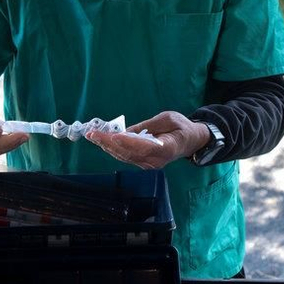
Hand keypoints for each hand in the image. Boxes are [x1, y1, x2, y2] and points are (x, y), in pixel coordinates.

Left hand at [86, 110, 209, 169]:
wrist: (190, 141)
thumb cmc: (181, 127)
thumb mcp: (168, 118)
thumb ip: (148, 126)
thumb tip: (126, 131)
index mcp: (167, 148)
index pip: (144, 147)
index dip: (127, 142)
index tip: (113, 135)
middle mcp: (156, 161)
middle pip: (129, 153)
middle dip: (109, 143)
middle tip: (93, 134)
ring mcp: (149, 165)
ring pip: (125, 157)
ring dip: (107, 146)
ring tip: (93, 136)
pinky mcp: (144, 164)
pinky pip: (126, 157)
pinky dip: (113, 149)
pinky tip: (103, 141)